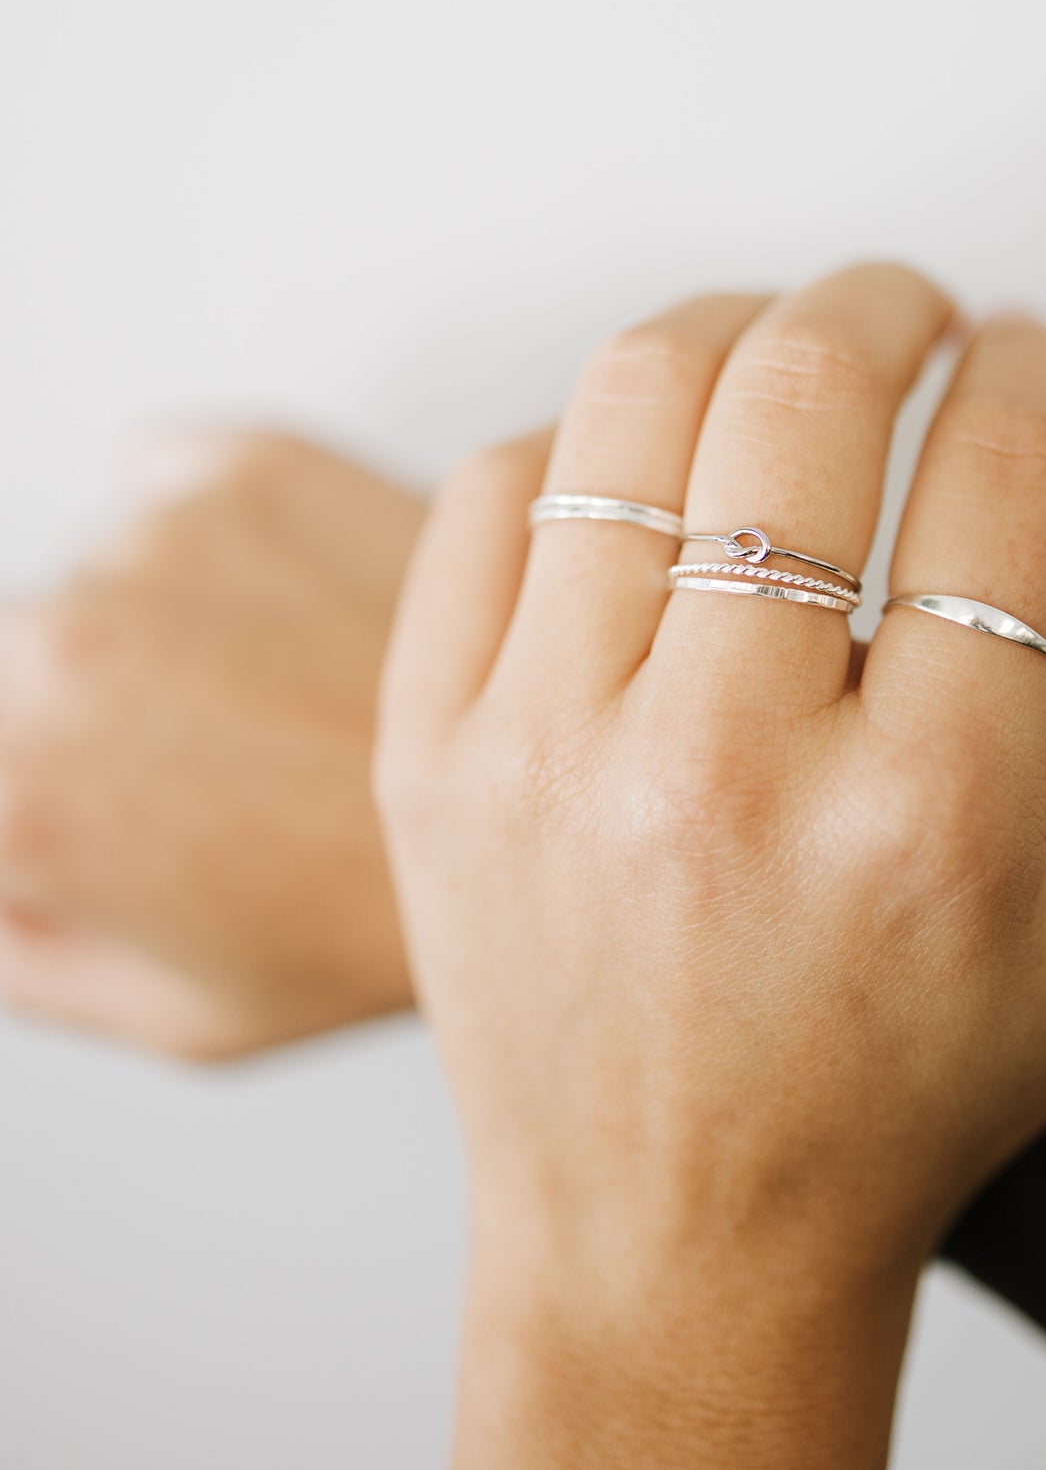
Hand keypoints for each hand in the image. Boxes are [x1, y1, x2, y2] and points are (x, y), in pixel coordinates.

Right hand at [0, 428, 543, 1058]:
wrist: (565, 802)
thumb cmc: (380, 919)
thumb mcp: (180, 1009)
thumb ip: (27, 950)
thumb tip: (1, 881)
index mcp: (21, 787)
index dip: (51, 778)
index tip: (130, 787)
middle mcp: (65, 643)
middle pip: (24, 652)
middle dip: (101, 698)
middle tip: (230, 750)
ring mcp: (162, 539)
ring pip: (107, 566)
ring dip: (169, 611)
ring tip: (290, 681)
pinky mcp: (254, 460)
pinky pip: (169, 479)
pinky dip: (213, 529)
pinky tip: (302, 605)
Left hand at [376, 270, 1045, 1469]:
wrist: (675, 1236)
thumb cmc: (904, 1089)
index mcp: (926, 818)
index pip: (998, 477)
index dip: (1030, 371)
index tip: (1026, 356)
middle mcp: (724, 771)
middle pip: (803, 391)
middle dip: (885, 300)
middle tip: (913, 311)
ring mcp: (550, 752)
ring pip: (634, 401)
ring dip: (734, 325)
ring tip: (780, 351)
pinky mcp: (436, 750)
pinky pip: (495, 492)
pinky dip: (585, 440)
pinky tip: (645, 478)